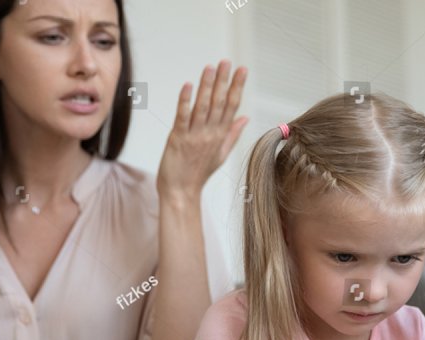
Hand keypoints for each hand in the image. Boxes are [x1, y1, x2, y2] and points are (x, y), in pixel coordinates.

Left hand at [157, 59, 248, 203]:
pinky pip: (183, 117)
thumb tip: (245, 118)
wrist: (181, 192)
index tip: (242, 70)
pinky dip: (185, 101)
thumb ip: (232, 134)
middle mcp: (210, 134)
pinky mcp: (178, 139)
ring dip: (207, 86)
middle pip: (220, 103)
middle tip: (227, 62)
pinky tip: (188, 86)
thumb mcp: (221, 154)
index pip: (232, 106)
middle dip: (224, 81)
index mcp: (220, 136)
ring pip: (203, 107)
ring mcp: (195, 136)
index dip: (237, 87)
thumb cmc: (198, 173)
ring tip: (210, 67)